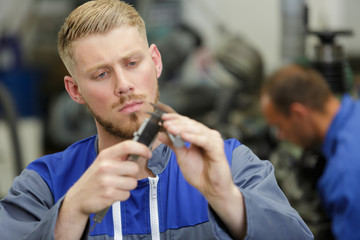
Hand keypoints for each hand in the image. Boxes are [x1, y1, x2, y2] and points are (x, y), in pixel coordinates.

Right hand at [62, 140, 151, 215]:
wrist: (77, 198)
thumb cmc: (94, 179)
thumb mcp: (102, 162)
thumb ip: (119, 157)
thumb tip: (141, 151)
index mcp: (105, 155)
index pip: (128, 145)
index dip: (142, 148)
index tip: (148, 153)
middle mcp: (105, 166)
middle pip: (134, 168)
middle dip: (132, 174)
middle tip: (121, 177)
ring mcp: (106, 180)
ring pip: (133, 183)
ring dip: (127, 187)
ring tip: (115, 186)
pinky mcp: (108, 194)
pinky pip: (127, 194)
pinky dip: (121, 196)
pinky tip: (111, 194)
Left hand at [158, 112, 245, 238]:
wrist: (212, 189)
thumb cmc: (200, 173)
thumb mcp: (182, 157)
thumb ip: (173, 144)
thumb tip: (161, 134)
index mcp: (199, 136)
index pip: (186, 123)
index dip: (175, 119)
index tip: (163, 118)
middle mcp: (207, 136)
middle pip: (191, 124)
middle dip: (177, 123)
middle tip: (165, 122)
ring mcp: (213, 141)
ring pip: (197, 130)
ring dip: (182, 128)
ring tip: (170, 128)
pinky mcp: (218, 149)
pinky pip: (204, 141)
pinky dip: (193, 137)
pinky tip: (183, 136)